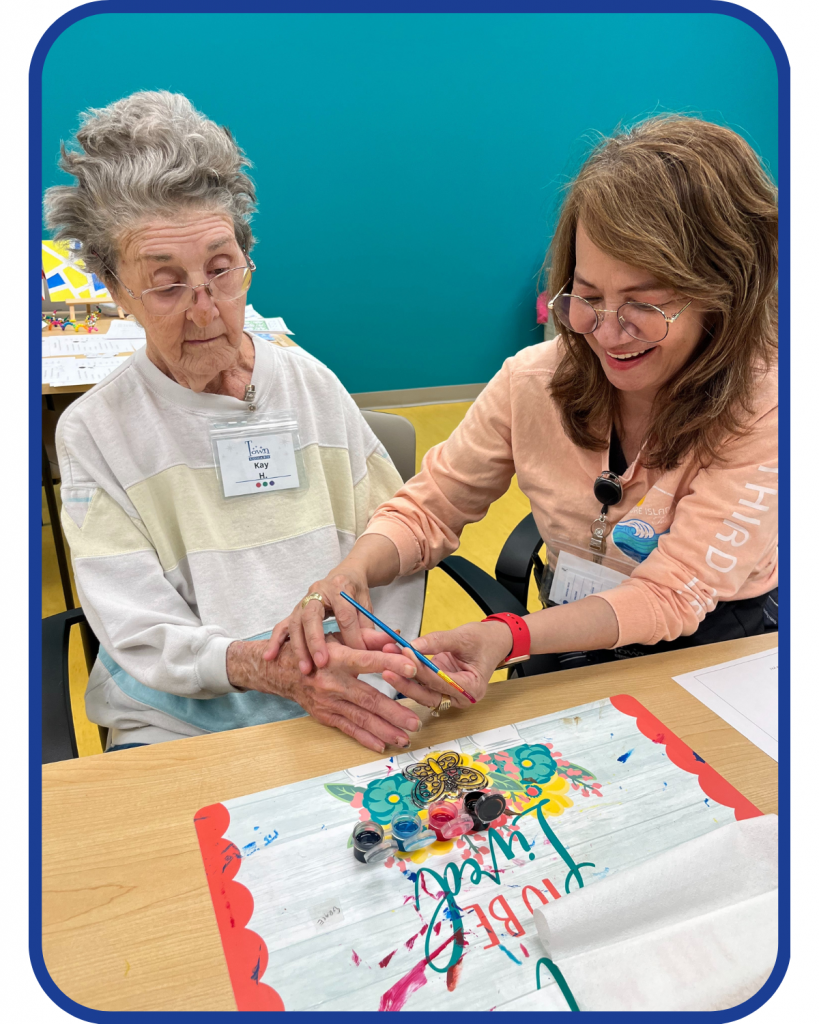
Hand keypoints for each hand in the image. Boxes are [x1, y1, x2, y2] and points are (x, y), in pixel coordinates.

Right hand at [228, 631, 425, 752]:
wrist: (281, 670)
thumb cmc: (315, 649)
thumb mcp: (338, 637)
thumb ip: (368, 638)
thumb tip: (397, 637)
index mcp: (337, 657)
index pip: (366, 660)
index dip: (390, 662)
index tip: (413, 668)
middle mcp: (332, 682)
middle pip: (368, 698)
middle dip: (394, 711)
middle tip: (416, 720)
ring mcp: (328, 702)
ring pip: (360, 718)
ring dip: (385, 730)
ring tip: (406, 737)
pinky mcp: (325, 715)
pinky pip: (348, 729)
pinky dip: (365, 738)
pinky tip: (382, 744)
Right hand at [263, 535, 400, 673]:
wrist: (344, 573)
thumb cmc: (356, 592)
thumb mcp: (367, 605)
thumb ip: (370, 626)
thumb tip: (378, 650)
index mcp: (340, 587)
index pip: (344, 614)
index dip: (352, 637)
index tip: (359, 657)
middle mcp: (318, 591)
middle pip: (313, 617)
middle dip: (316, 641)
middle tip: (322, 663)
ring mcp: (303, 600)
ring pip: (296, 623)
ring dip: (298, 647)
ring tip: (304, 668)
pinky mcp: (294, 610)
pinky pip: (282, 625)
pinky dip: (276, 641)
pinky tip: (270, 657)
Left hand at [382, 620, 513, 707]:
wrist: (493, 641)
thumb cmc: (484, 640)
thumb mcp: (463, 636)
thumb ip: (438, 641)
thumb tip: (414, 645)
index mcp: (472, 689)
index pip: (440, 681)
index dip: (420, 668)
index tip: (405, 653)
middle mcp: (460, 697)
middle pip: (428, 694)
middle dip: (406, 680)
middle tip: (387, 666)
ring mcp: (449, 694)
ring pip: (422, 692)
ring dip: (403, 678)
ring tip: (387, 661)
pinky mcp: (440, 687)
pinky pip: (422, 685)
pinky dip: (409, 674)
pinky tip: (395, 661)